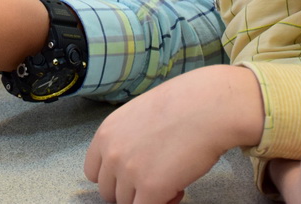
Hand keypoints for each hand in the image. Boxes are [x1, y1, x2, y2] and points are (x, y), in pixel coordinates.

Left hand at [84, 65, 264, 203]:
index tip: (131, 176)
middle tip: (156, 178)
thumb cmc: (182, 105)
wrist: (206, 107)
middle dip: (131, 190)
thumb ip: (127, 139)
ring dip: (148, 198)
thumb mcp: (139, 115)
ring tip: (172, 179)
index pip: (93, 172)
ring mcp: (129, 172)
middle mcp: (112, 153)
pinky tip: (178, 189)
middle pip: (109, 192)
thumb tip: (131, 160)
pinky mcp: (150, 188)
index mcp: (106, 133)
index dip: (113, 178)